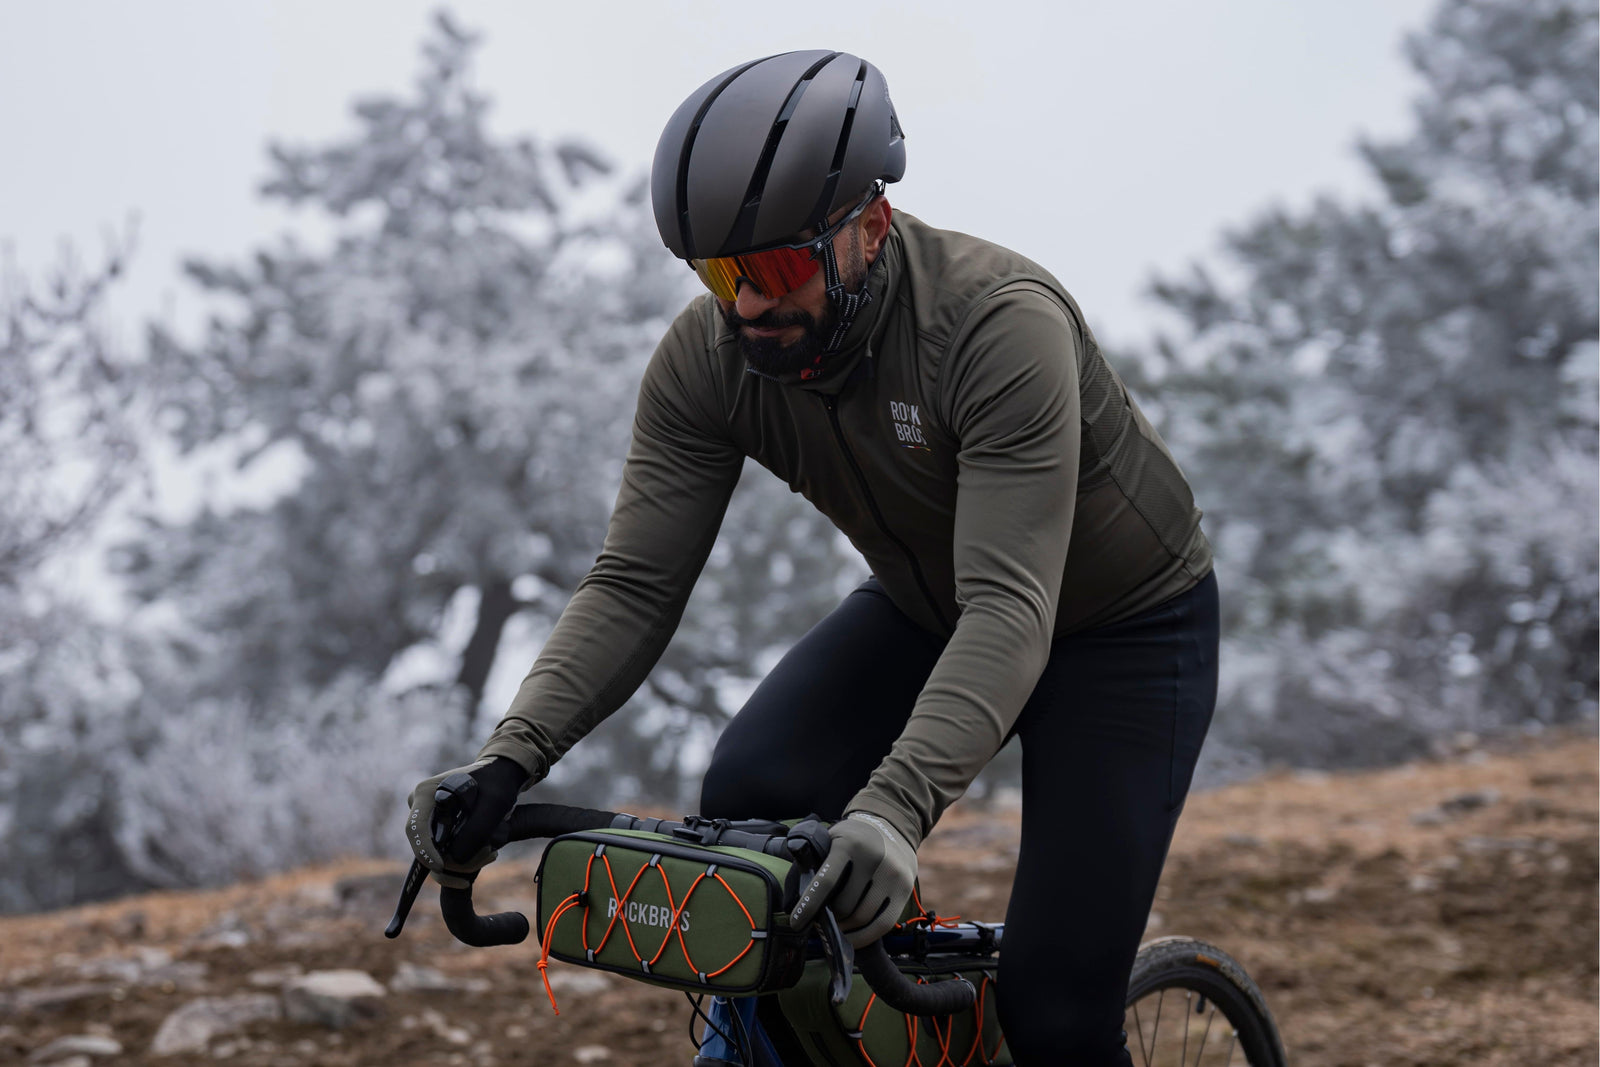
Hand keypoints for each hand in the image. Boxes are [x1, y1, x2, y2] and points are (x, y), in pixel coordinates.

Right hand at [405, 757, 527, 887]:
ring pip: (435, 855)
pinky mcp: (436, 832)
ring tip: (492, 853)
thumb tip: (454, 859)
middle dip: (455, 860)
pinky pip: (442, 856)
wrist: (498, 775)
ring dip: (463, 863)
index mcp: (426, 793)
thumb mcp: (494, 802)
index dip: (424, 850)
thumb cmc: (496, 782)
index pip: (415, 828)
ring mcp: (426, 821)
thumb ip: (476, 829)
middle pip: (426, 847)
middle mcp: (420, 808)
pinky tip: (485, 855)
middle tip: (491, 854)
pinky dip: (462, 862)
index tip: (441, 866)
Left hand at [789, 811, 917, 947]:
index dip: (809, 905)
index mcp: (850, 844)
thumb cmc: (855, 839)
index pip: (826, 881)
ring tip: (837, 926)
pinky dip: (864, 936)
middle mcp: (874, 858)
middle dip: (830, 917)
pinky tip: (853, 936)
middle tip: (823, 919)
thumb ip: (817, 860)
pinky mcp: (905, 890)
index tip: (796, 922)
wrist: (893, 827)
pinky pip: (883, 925)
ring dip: (846, 928)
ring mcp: (893, 875)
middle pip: (845, 905)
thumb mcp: (834, 838)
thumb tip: (801, 898)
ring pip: (862, 918)